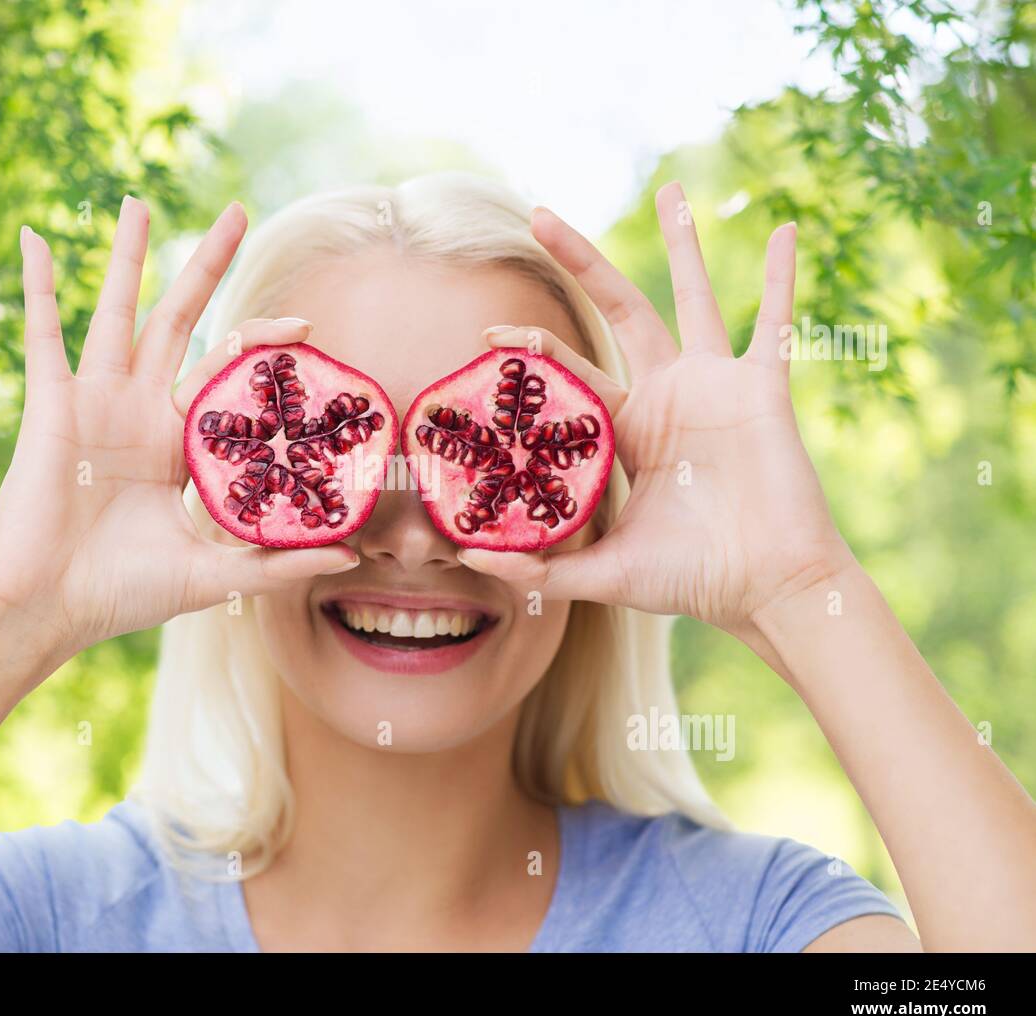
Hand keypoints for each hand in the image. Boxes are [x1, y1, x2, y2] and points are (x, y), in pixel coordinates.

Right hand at [0, 197, 356, 655]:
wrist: (50, 609)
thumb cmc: (123, 594)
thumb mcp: (214, 573)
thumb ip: (277, 560)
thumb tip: (351, 559)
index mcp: (178, 443)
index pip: (229, 374)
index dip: (265, 345)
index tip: (309, 326)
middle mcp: (140, 411)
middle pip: (181, 320)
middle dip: (208, 266)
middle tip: (240, 210)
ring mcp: (96, 402)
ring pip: (118, 312)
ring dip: (128, 256)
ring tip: (139, 201)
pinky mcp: (53, 405)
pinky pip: (44, 335)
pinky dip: (38, 289)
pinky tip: (35, 239)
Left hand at [458, 183, 856, 637]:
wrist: (767, 590)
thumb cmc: (692, 580)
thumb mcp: (604, 572)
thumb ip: (540, 568)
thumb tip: (467, 560)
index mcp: (628, 430)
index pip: (570, 373)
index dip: (530, 351)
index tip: (485, 334)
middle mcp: (667, 396)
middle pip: (617, 310)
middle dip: (581, 262)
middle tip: (538, 213)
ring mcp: (714, 387)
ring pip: (691, 298)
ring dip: (681, 242)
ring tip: (670, 187)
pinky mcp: (761, 391)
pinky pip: (775, 324)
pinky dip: (783, 280)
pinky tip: (785, 232)